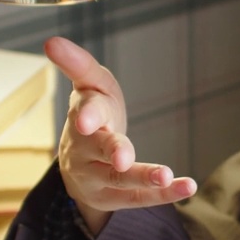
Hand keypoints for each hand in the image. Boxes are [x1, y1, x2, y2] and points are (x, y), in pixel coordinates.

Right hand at [45, 37, 196, 235]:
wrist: (81, 163)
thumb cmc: (95, 112)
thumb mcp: (91, 83)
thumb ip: (77, 63)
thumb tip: (52, 42)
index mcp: (83, 114)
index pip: (85, 110)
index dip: (87, 114)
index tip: (87, 120)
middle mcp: (84, 148)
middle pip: (97, 149)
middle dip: (111, 150)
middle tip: (122, 157)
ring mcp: (94, 176)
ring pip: (118, 178)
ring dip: (143, 176)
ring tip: (166, 174)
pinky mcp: (111, 197)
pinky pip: (138, 198)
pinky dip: (163, 194)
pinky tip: (187, 186)